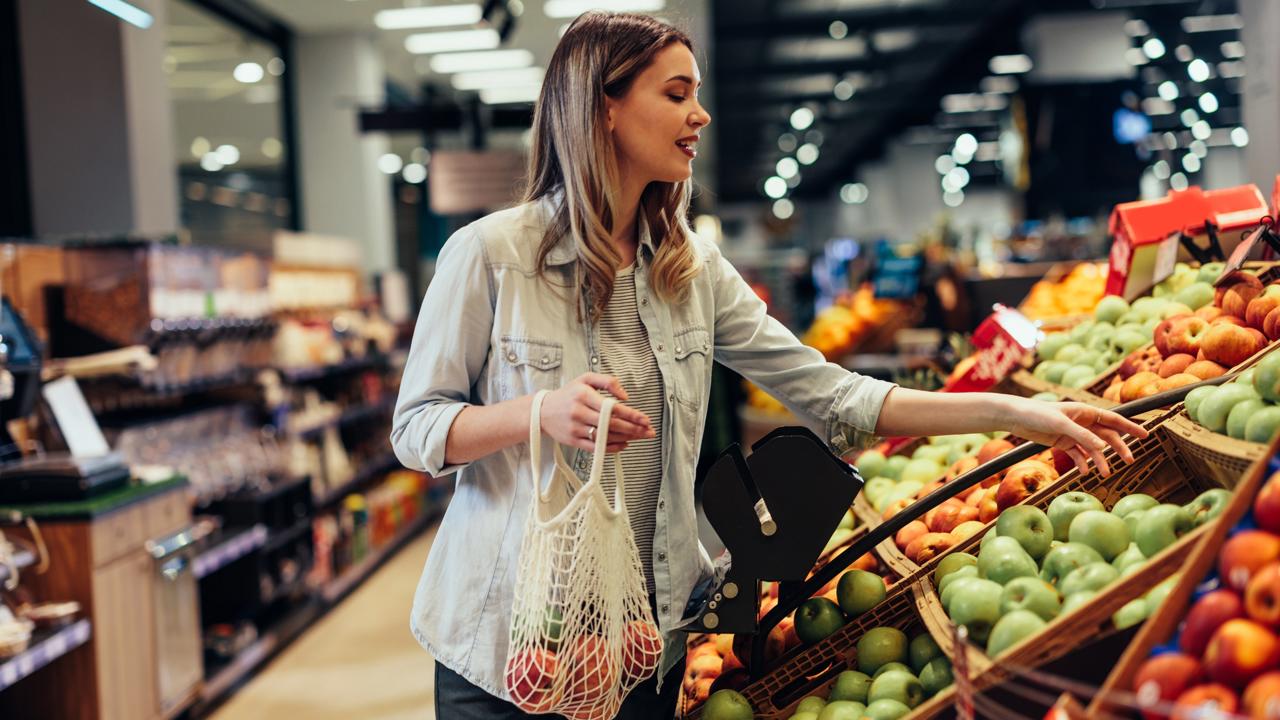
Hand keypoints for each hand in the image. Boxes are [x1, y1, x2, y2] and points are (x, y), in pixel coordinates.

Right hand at [539, 373, 655, 452]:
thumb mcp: (585, 379)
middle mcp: (579, 412)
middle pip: (612, 424)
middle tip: (649, 431)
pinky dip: (612, 447)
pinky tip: (624, 444)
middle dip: (634, 429)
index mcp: (584, 395)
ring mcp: (576, 429)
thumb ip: (607, 382)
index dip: (631, 415)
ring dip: (627, 438)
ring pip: (606, 436)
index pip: (612, 407)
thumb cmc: (568, 394)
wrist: (542, 411)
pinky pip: (596, 448)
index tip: (646, 419)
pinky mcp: (574, 441)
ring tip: (641, 436)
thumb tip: (625, 397)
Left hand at [1004, 399, 1148, 476]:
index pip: (1113, 419)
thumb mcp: (1061, 424)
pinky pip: (1077, 455)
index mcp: (1085, 411)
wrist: (1016, 418)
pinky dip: (1082, 463)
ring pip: (1093, 448)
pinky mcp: (1062, 442)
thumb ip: (1082, 436)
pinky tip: (1085, 472)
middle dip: (1118, 448)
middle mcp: (1082, 422)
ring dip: (1100, 460)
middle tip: (1130, 460)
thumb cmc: (1038, 414)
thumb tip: (1103, 448)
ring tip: (1105, 473)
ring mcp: (1073, 433)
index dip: (1130, 427)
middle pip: (1106, 436)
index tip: (1145, 435)